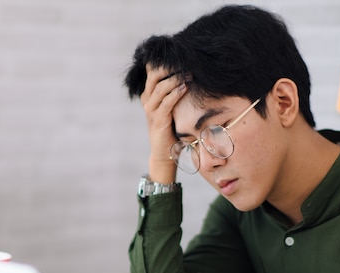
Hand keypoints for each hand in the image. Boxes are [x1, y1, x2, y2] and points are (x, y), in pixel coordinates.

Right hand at [141, 65, 187, 183]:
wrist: (164, 152)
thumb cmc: (172, 127)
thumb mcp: (173, 105)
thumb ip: (176, 91)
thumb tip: (192, 72)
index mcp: (150, 93)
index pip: (153, 69)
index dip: (164, 60)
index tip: (182, 54)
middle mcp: (147, 99)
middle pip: (154, 74)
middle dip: (170, 66)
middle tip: (187, 60)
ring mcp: (150, 110)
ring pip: (160, 87)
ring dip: (175, 78)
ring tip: (190, 73)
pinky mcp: (157, 120)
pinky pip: (165, 103)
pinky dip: (175, 93)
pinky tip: (185, 86)